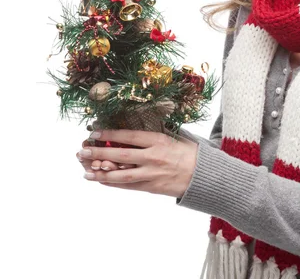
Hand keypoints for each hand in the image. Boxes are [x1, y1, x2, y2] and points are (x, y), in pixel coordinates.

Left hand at [77, 129, 198, 198]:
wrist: (203, 175)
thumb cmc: (190, 152)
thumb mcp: (175, 136)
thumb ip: (155, 133)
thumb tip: (135, 126)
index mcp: (159, 141)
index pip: (130, 136)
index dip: (110, 134)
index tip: (94, 132)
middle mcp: (153, 157)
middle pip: (121, 155)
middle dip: (99, 153)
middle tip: (82, 151)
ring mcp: (151, 174)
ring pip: (121, 175)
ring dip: (101, 173)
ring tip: (85, 171)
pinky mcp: (151, 188)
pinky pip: (128, 186)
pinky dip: (112, 183)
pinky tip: (101, 180)